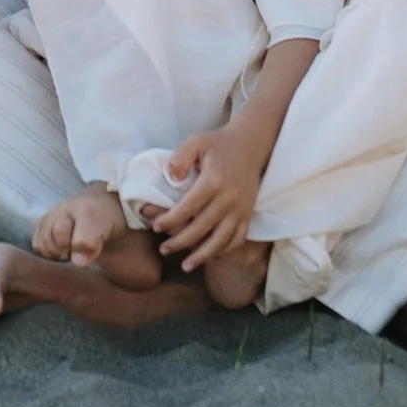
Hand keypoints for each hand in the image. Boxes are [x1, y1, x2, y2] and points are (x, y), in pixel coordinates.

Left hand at [149, 122, 270, 270]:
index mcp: (214, 181)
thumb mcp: (196, 141)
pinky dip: (224, 251)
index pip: (188, 208)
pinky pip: (237, 239)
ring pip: (221, 240)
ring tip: (186, 265)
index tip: (156, 227)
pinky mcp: (248, 214)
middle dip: (180, 242)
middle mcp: (229, 198)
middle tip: (163, 249)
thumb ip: (180, 157)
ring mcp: (241, 209)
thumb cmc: (218, 144)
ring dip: (202, 255)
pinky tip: (210, 257)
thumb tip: (172, 178)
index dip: (170, 220)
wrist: (250, 145)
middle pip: (202, 228)